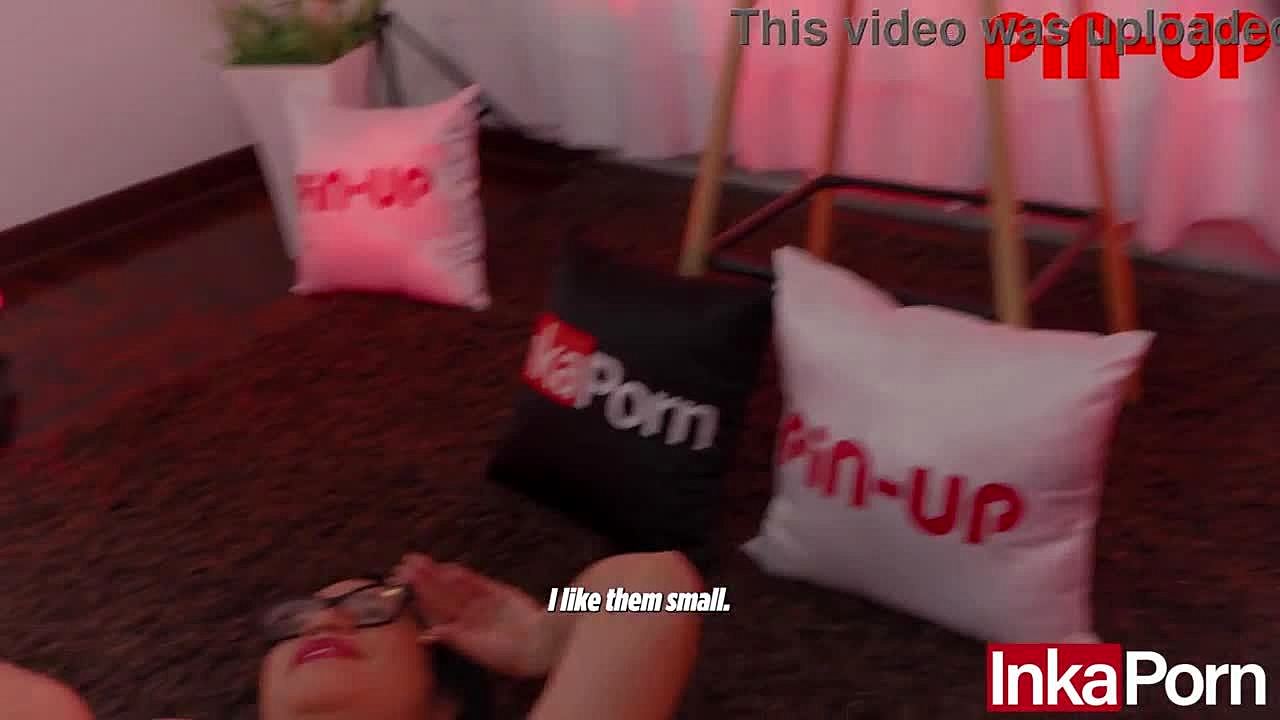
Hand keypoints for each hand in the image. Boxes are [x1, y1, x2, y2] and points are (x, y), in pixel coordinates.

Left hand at [390, 553, 555, 677]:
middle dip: (424, 581)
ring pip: (455, 587)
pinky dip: (463, 576)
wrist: (538, 645)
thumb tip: (425, 636)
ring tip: (421, 562)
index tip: (403, 586)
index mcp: (461, 633)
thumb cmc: (509, 655)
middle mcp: (469, 618)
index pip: (435, 612)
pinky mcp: (498, 593)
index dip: (420, 598)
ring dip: (438, 574)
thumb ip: (452, 638)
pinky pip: (476, 582)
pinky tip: (448, 568)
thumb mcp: (475, 650)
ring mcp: (483, 605)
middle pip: (442, 596)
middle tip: (406, 565)